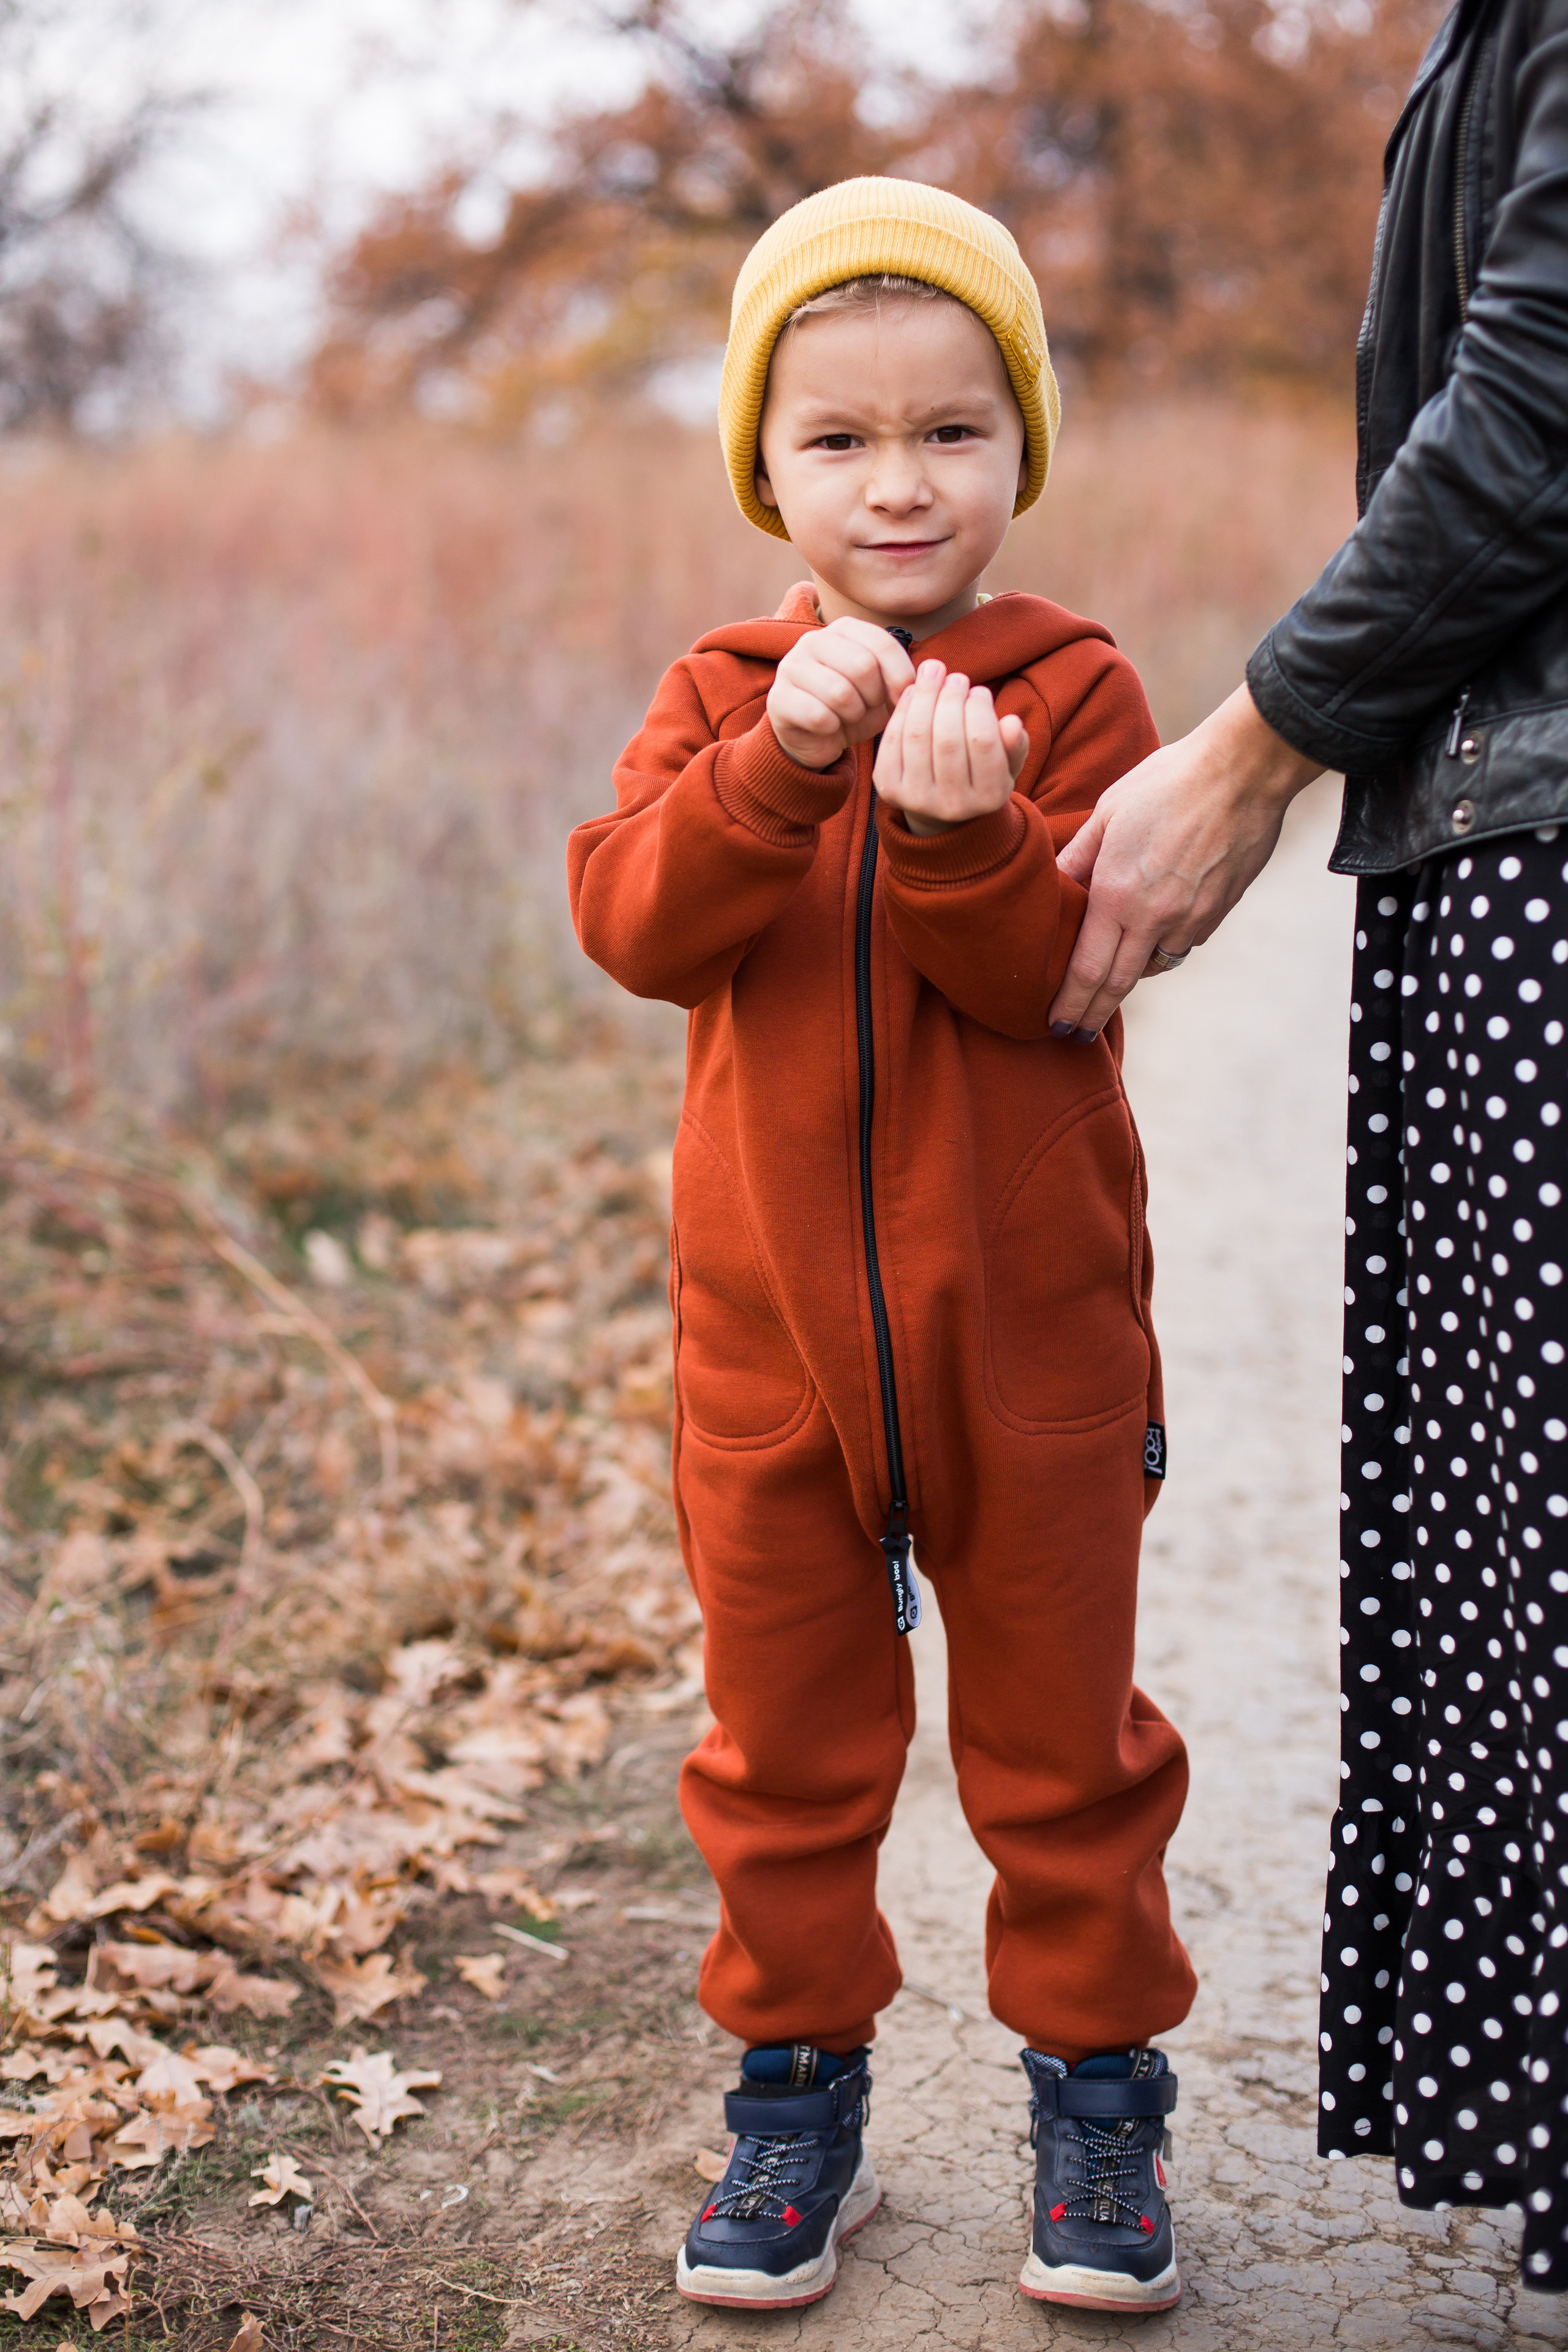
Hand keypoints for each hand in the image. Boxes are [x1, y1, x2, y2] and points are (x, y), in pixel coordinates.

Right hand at [767, 616, 916, 769]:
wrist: (815, 737)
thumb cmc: (854, 709)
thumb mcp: (883, 689)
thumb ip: (901, 677)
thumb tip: (924, 679)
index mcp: (843, 629)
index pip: (881, 642)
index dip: (900, 675)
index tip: (903, 697)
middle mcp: (813, 640)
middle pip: (861, 666)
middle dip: (874, 697)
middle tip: (869, 708)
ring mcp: (791, 667)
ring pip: (840, 693)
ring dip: (854, 715)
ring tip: (850, 717)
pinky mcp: (779, 698)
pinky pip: (819, 716)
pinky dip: (833, 729)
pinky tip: (830, 728)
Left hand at [873, 660, 1028, 836]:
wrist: (940, 807)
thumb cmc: (979, 773)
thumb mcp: (1006, 763)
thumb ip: (1015, 745)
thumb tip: (1012, 723)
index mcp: (989, 798)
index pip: (983, 741)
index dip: (979, 708)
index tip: (979, 690)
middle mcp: (953, 805)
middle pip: (948, 738)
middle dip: (951, 698)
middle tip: (956, 677)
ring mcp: (918, 800)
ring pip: (917, 735)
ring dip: (925, 696)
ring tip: (935, 672)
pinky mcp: (889, 789)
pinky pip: (893, 740)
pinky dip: (903, 710)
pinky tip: (914, 690)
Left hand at [1047, 685, 1323, 1036]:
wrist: (1243, 770)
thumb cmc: (1168, 781)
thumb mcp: (1108, 812)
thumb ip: (1078, 856)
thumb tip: (1052, 885)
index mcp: (1118, 895)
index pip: (1087, 969)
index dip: (1071, 1004)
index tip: (1058, 1026)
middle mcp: (1155, 918)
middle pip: (1118, 983)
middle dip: (1094, 1012)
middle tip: (1078, 1032)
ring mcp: (1192, 919)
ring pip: (1155, 964)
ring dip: (1131, 977)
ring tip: (1110, 985)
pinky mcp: (1219, 912)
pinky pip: (1184, 942)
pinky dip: (1164, 946)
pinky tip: (1154, 935)